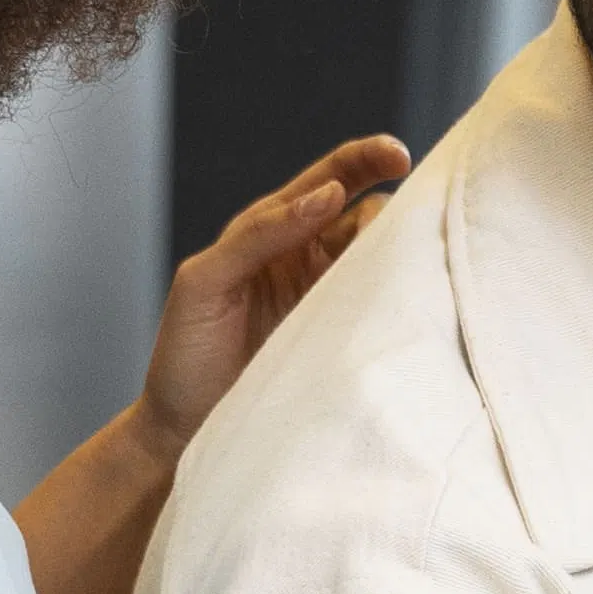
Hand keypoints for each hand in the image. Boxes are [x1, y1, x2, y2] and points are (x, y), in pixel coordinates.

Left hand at [140, 133, 410, 447]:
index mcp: (273, 231)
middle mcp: (308, 260)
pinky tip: (409, 300)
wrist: (182, 436)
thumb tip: (328, 196)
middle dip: (391, 211)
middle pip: (368, 216)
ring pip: (381, 261)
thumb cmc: (184, 356)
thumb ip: (259, 233)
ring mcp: (329, 302)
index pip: (329, 180)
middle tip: (396, 232)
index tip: (398, 157)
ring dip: (399, 254)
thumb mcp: (205, 282)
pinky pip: (381, 310)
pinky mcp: (343, 342)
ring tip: (408, 264)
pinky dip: (399, 299)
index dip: (365, 160)